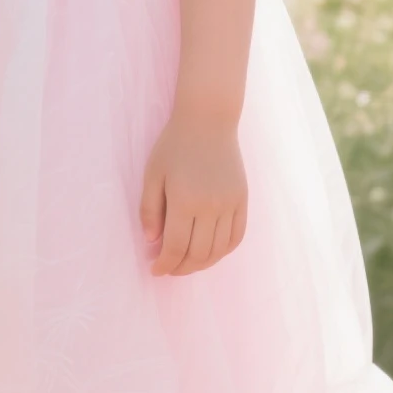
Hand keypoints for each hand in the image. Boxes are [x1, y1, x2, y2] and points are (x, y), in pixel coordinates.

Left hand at [138, 108, 247, 276]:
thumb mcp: (152, 174)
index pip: (176, 247)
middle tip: (169, 269)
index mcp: (184, 201)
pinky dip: (223, 251)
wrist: (209, 121)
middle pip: (199, 253)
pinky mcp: (242, 200)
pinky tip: (210, 252)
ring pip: (219, 250)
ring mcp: (230, 204)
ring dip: (202, 264)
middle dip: (181, 268)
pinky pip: (237, 236)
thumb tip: (152, 242)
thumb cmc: (174, 145)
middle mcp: (211, 206)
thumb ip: (149, 210)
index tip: (155, 271)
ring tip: (186, 264)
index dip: (165, 264)